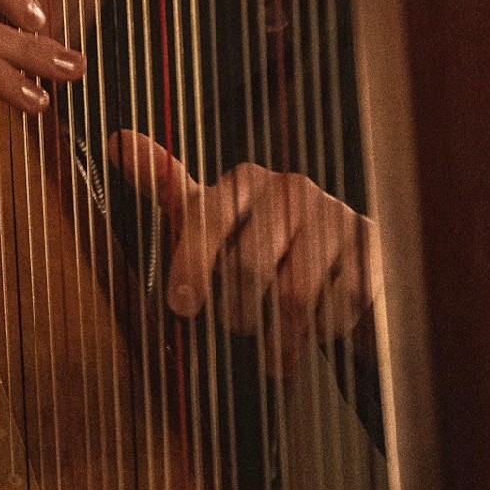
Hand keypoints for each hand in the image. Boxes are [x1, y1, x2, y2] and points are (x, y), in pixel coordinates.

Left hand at [107, 130, 378, 373]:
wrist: (344, 269)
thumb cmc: (266, 247)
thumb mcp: (212, 219)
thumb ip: (166, 186)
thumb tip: (116, 139)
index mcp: (247, 182)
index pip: (208, 218)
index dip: (191, 264)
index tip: (181, 306)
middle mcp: (291, 190)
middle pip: (249, 268)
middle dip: (237, 313)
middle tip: (239, 329)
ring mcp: (336, 216)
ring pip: (295, 295)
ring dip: (280, 337)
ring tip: (276, 349)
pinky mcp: (372, 248)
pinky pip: (339, 305)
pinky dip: (324, 331)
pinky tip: (321, 330)